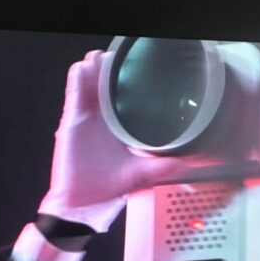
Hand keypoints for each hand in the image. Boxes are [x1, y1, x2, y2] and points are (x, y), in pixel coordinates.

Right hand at [37, 49, 190, 223]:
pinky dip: (77, 82)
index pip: (122, 102)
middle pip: (103, 90)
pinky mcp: (71, 124)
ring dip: (93, 71)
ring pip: (88, 88)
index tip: (134, 70)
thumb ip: (163, 167)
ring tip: (99, 57)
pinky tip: (82, 69)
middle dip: (108, 72)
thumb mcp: (141, 174)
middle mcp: (101, 123)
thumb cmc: (105, 189)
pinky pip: (73, 98)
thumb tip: (188, 163)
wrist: (82, 204)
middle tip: (115, 58)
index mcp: (117, 130)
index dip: (126, 85)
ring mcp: (85, 121)